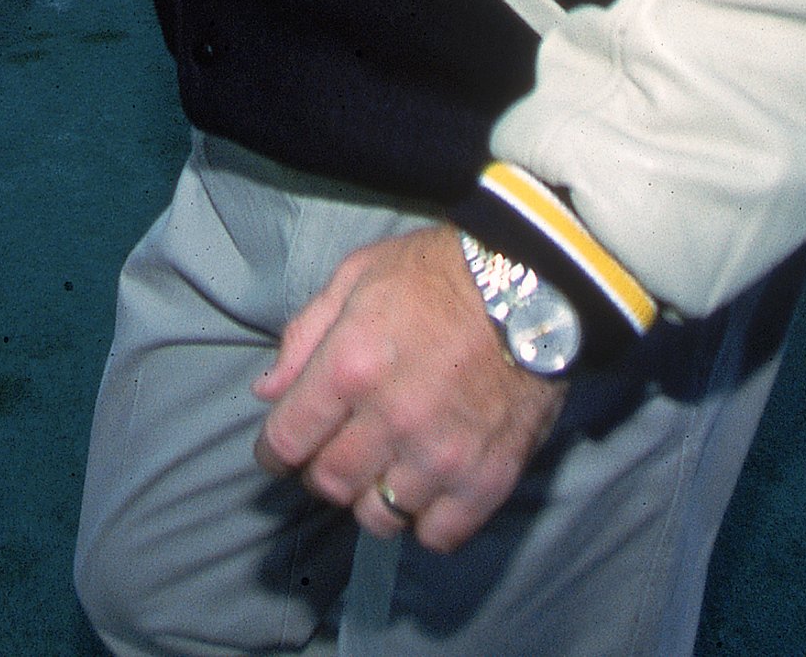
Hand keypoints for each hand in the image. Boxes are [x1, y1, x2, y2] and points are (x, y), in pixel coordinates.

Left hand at [251, 225, 565, 553]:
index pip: (287, 440)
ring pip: (378, 517)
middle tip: (335, 453)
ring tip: (382, 470)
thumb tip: (268, 393)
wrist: (537, 281)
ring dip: (370, 498)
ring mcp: (442, 455)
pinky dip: (425, 522)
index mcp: (351, 368)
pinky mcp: (488, 477)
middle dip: (319, 473)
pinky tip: (426, 491)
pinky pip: (439, 535)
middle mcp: (391, 420)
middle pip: (328, 484)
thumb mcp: (357, 277)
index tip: (281, 449)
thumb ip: (305, 336)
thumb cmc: (440, 271)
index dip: (274, 451)